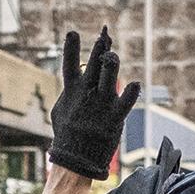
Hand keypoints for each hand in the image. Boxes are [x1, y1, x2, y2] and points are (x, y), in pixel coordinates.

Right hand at [47, 27, 141, 178]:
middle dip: (100, 46)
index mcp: (72, 90)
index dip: (71, 47)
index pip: (70, 63)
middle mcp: (87, 92)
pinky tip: (134, 84)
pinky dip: (131, 92)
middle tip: (105, 34)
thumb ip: (69, 93)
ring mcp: (102, 103)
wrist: (76, 160)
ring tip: (111, 56)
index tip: (73, 32)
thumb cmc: (67, 135)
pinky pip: (126, 100)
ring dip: (111, 60)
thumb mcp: (60, 111)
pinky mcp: (115, 116)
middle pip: (95, 62)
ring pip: (109, 73)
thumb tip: (76, 77)